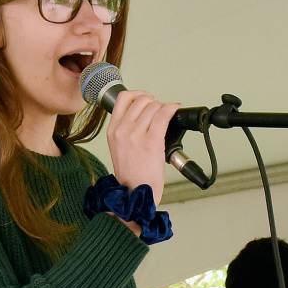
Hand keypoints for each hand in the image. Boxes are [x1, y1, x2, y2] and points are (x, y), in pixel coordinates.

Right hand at [103, 88, 180, 206]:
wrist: (135, 193)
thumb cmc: (131, 175)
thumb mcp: (119, 148)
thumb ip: (125, 129)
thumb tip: (143, 114)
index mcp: (113, 130)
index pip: (123, 98)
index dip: (138, 94)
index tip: (146, 99)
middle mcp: (122, 130)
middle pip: (141, 100)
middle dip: (153, 102)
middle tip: (159, 110)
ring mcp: (136, 135)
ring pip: (153, 106)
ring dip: (163, 107)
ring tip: (166, 115)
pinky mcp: (151, 141)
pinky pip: (163, 115)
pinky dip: (172, 108)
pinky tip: (175, 110)